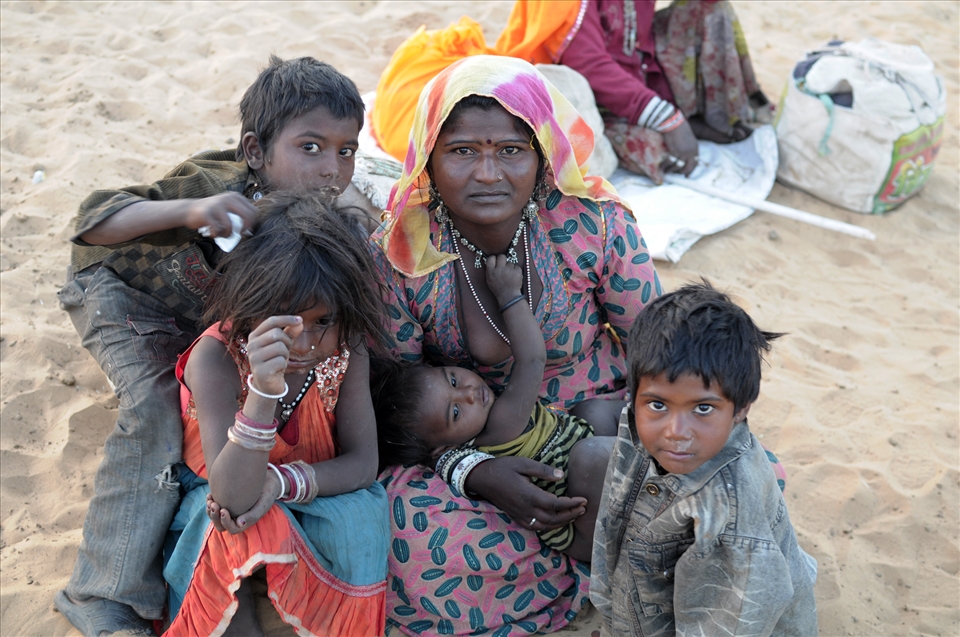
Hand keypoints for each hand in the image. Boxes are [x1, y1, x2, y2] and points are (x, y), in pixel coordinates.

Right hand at [183, 192, 257, 237]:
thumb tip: (255, 224)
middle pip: (247, 217)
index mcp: (235, 196)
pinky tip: (213, 234)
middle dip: (245, 229)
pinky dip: (216, 235)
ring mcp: (216, 205)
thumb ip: (241, 211)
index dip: (253, 223)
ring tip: (221, 235)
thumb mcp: (228, 206)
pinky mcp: (206, 213)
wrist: (189, 209)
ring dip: (227, 235)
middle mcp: (227, 198)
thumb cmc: (213, 212)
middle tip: (240, 235)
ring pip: (230, 226)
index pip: (254, 211)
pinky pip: (217, 230)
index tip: (246, 230)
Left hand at [205, 468, 282, 533]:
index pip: (233, 529)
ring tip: (210, 500)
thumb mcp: (263, 503)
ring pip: (216, 518)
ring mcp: (231, 512)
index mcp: (246, 522)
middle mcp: (237, 519)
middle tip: (213, 504)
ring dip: (211, 511)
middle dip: (215, 517)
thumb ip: (253, 515)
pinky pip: (215, 508)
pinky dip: (210, 503)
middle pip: (221, 526)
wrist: (267, 480)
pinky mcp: (227, 503)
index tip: (223, 510)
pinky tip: (209, 495)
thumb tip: (239, 523)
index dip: (226, 522)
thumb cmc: (267, 493)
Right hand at [245, 316, 302, 395]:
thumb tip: (300, 322)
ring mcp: (254, 358)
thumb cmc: (275, 361)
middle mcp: (251, 345)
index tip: (300, 319)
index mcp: (254, 336)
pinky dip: (283, 365)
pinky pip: (280, 361)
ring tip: (280, 361)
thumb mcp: (282, 344)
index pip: (271, 321)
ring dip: (285, 355)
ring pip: (279, 347)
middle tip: (284, 352)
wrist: (267, 385)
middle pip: (277, 334)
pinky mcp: (260, 371)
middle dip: (286, 342)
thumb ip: (289, 332)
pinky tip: (278, 370)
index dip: (286, 319)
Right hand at [463, 456, 586, 530]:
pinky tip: (554, 521)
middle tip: (583, 508)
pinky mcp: (516, 517)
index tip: (584, 499)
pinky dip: (548, 527)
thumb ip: (543, 470)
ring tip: (573, 515)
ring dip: (561, 523)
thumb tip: (562, 476)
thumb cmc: (503, 468)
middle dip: (571, 515)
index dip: (572, 504)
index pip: (556, 504)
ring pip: (546, 526)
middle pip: (554, 519)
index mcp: (529, 495)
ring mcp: (521, 515)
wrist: (482, 478)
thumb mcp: (523, 463)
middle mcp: (526, 509)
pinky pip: (535, 527)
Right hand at [485, 254, 522, 305]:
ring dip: (510, 267)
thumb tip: (490, 261)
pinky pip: (517, 266)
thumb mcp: (489, 281)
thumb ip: (489, 271)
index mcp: (491, 272)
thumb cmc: (498, 289)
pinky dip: (516, 271)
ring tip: (509, 276)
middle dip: (503, 259)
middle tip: (504, 264)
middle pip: (501, 256)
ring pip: (510, 263)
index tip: (496, 260)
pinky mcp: (517, 272)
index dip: (494, 258)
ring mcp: (509, 270)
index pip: (491, 258)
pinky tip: (514, 277)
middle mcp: (499, 270)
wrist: (509, 297)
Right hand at [661, 119, 698, 176]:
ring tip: (666, 172)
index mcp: (695, 148)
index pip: (695, 163)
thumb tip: (682, 153)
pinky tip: (661, 167)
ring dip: (671, 170)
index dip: (690, 170)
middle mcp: (691, 152)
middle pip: (687, 168)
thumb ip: (687, 146)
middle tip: (674, 175)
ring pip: (678, 167)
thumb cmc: (679, 127)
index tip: (686, 175)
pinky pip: (670, 162)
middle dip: (680, 173)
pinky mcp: (675, 152)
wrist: (673, 122)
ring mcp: (683, 153)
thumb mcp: (687, 138)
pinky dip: (665, 166)